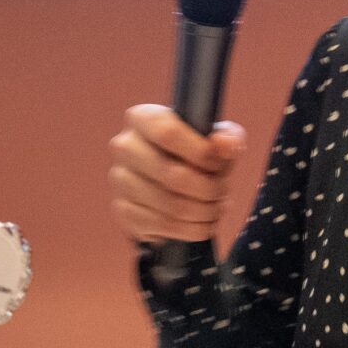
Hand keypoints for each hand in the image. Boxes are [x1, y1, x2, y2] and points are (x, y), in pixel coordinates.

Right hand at [108, 105, 246, 244]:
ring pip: (170, 205)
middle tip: (223, 191)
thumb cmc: (194, 153)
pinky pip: (163, 225)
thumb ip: (227, 138)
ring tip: (217, 207)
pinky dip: (193, 229)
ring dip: (205, 212)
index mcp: (143, 118)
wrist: (168, 181)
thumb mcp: (215, 140)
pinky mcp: (123, 210)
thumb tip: (227, 145)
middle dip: (209, 189)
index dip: (201, 153)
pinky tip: (203, 222)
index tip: (220, 165)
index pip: (168, 133)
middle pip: (172, 175)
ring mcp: (121, 180)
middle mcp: (125, 147)